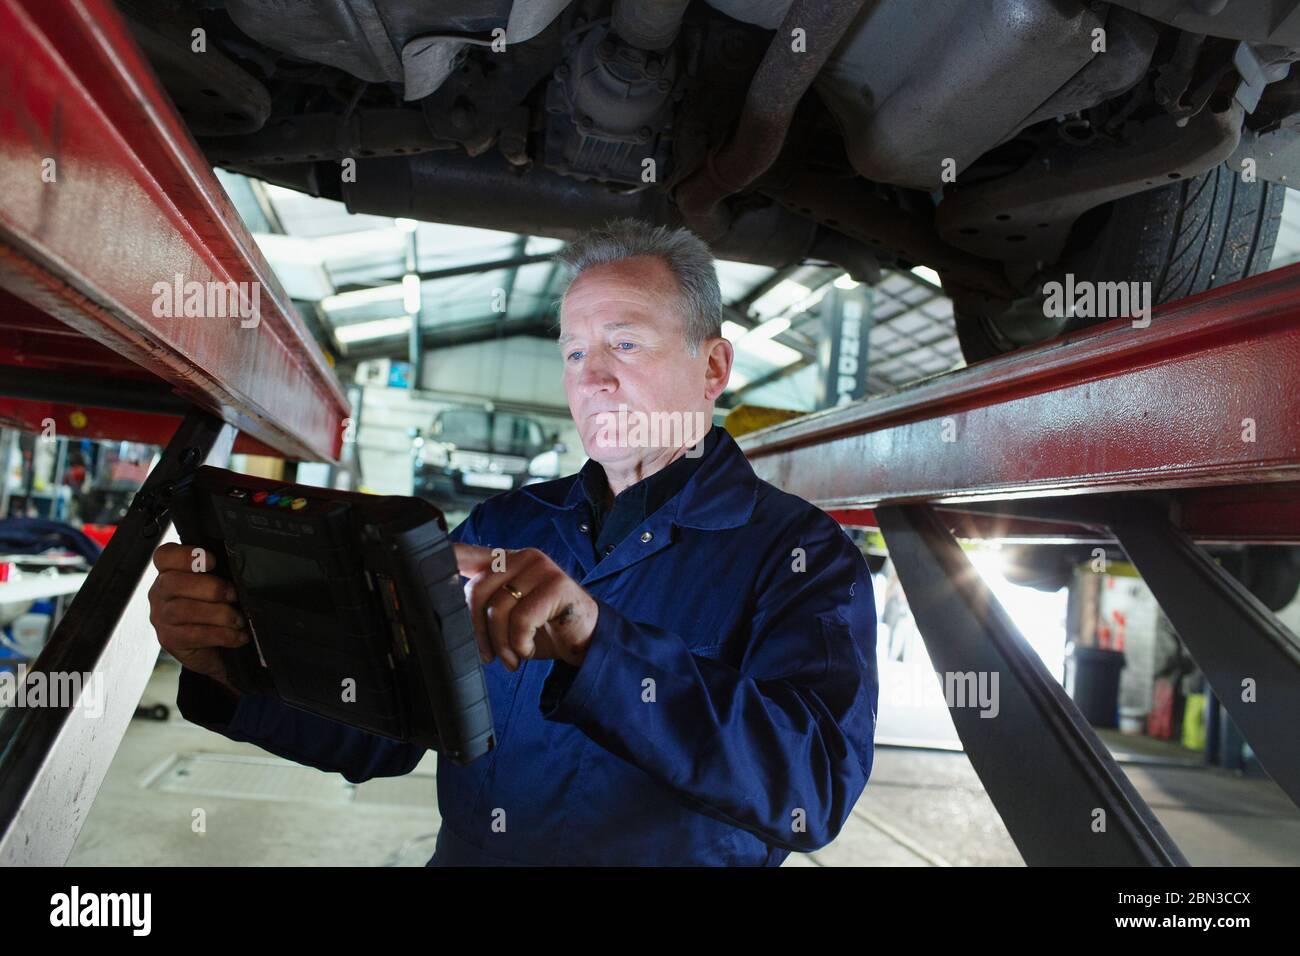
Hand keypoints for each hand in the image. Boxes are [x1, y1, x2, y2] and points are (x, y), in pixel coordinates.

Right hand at [148, 543, 248, 693]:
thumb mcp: (218, 587)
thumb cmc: (217, 609)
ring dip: (218, 614)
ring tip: (239, 620)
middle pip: (174, 582)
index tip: (212, 560)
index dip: (185, 555)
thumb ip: (220, 573)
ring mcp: (161, 617)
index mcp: (170, 573)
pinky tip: (237, 636)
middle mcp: (160, 593)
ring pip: (184, 610)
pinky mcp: (169, 639)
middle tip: (233, 595)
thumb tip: (240, 567)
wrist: (216, 649)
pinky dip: (221, 635)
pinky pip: (193, 634)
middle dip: (210, 588)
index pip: (165, 556)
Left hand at [454, 544, 597, 671]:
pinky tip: (529, 649)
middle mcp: (522, 557)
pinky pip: (523, 618)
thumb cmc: (544, 628)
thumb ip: (484, 607)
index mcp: (506, 561)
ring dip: (502, 643)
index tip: (421, 568)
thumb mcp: (509, 616)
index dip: (445, 560)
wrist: (586, 640)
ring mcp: (541, 568)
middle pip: (477, 591)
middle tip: (488, 656)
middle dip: (478, 631)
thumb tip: (447, 617)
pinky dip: (521, 643)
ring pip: (498, 608)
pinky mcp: (558, 584)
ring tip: (513, 658)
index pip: (467, 554)